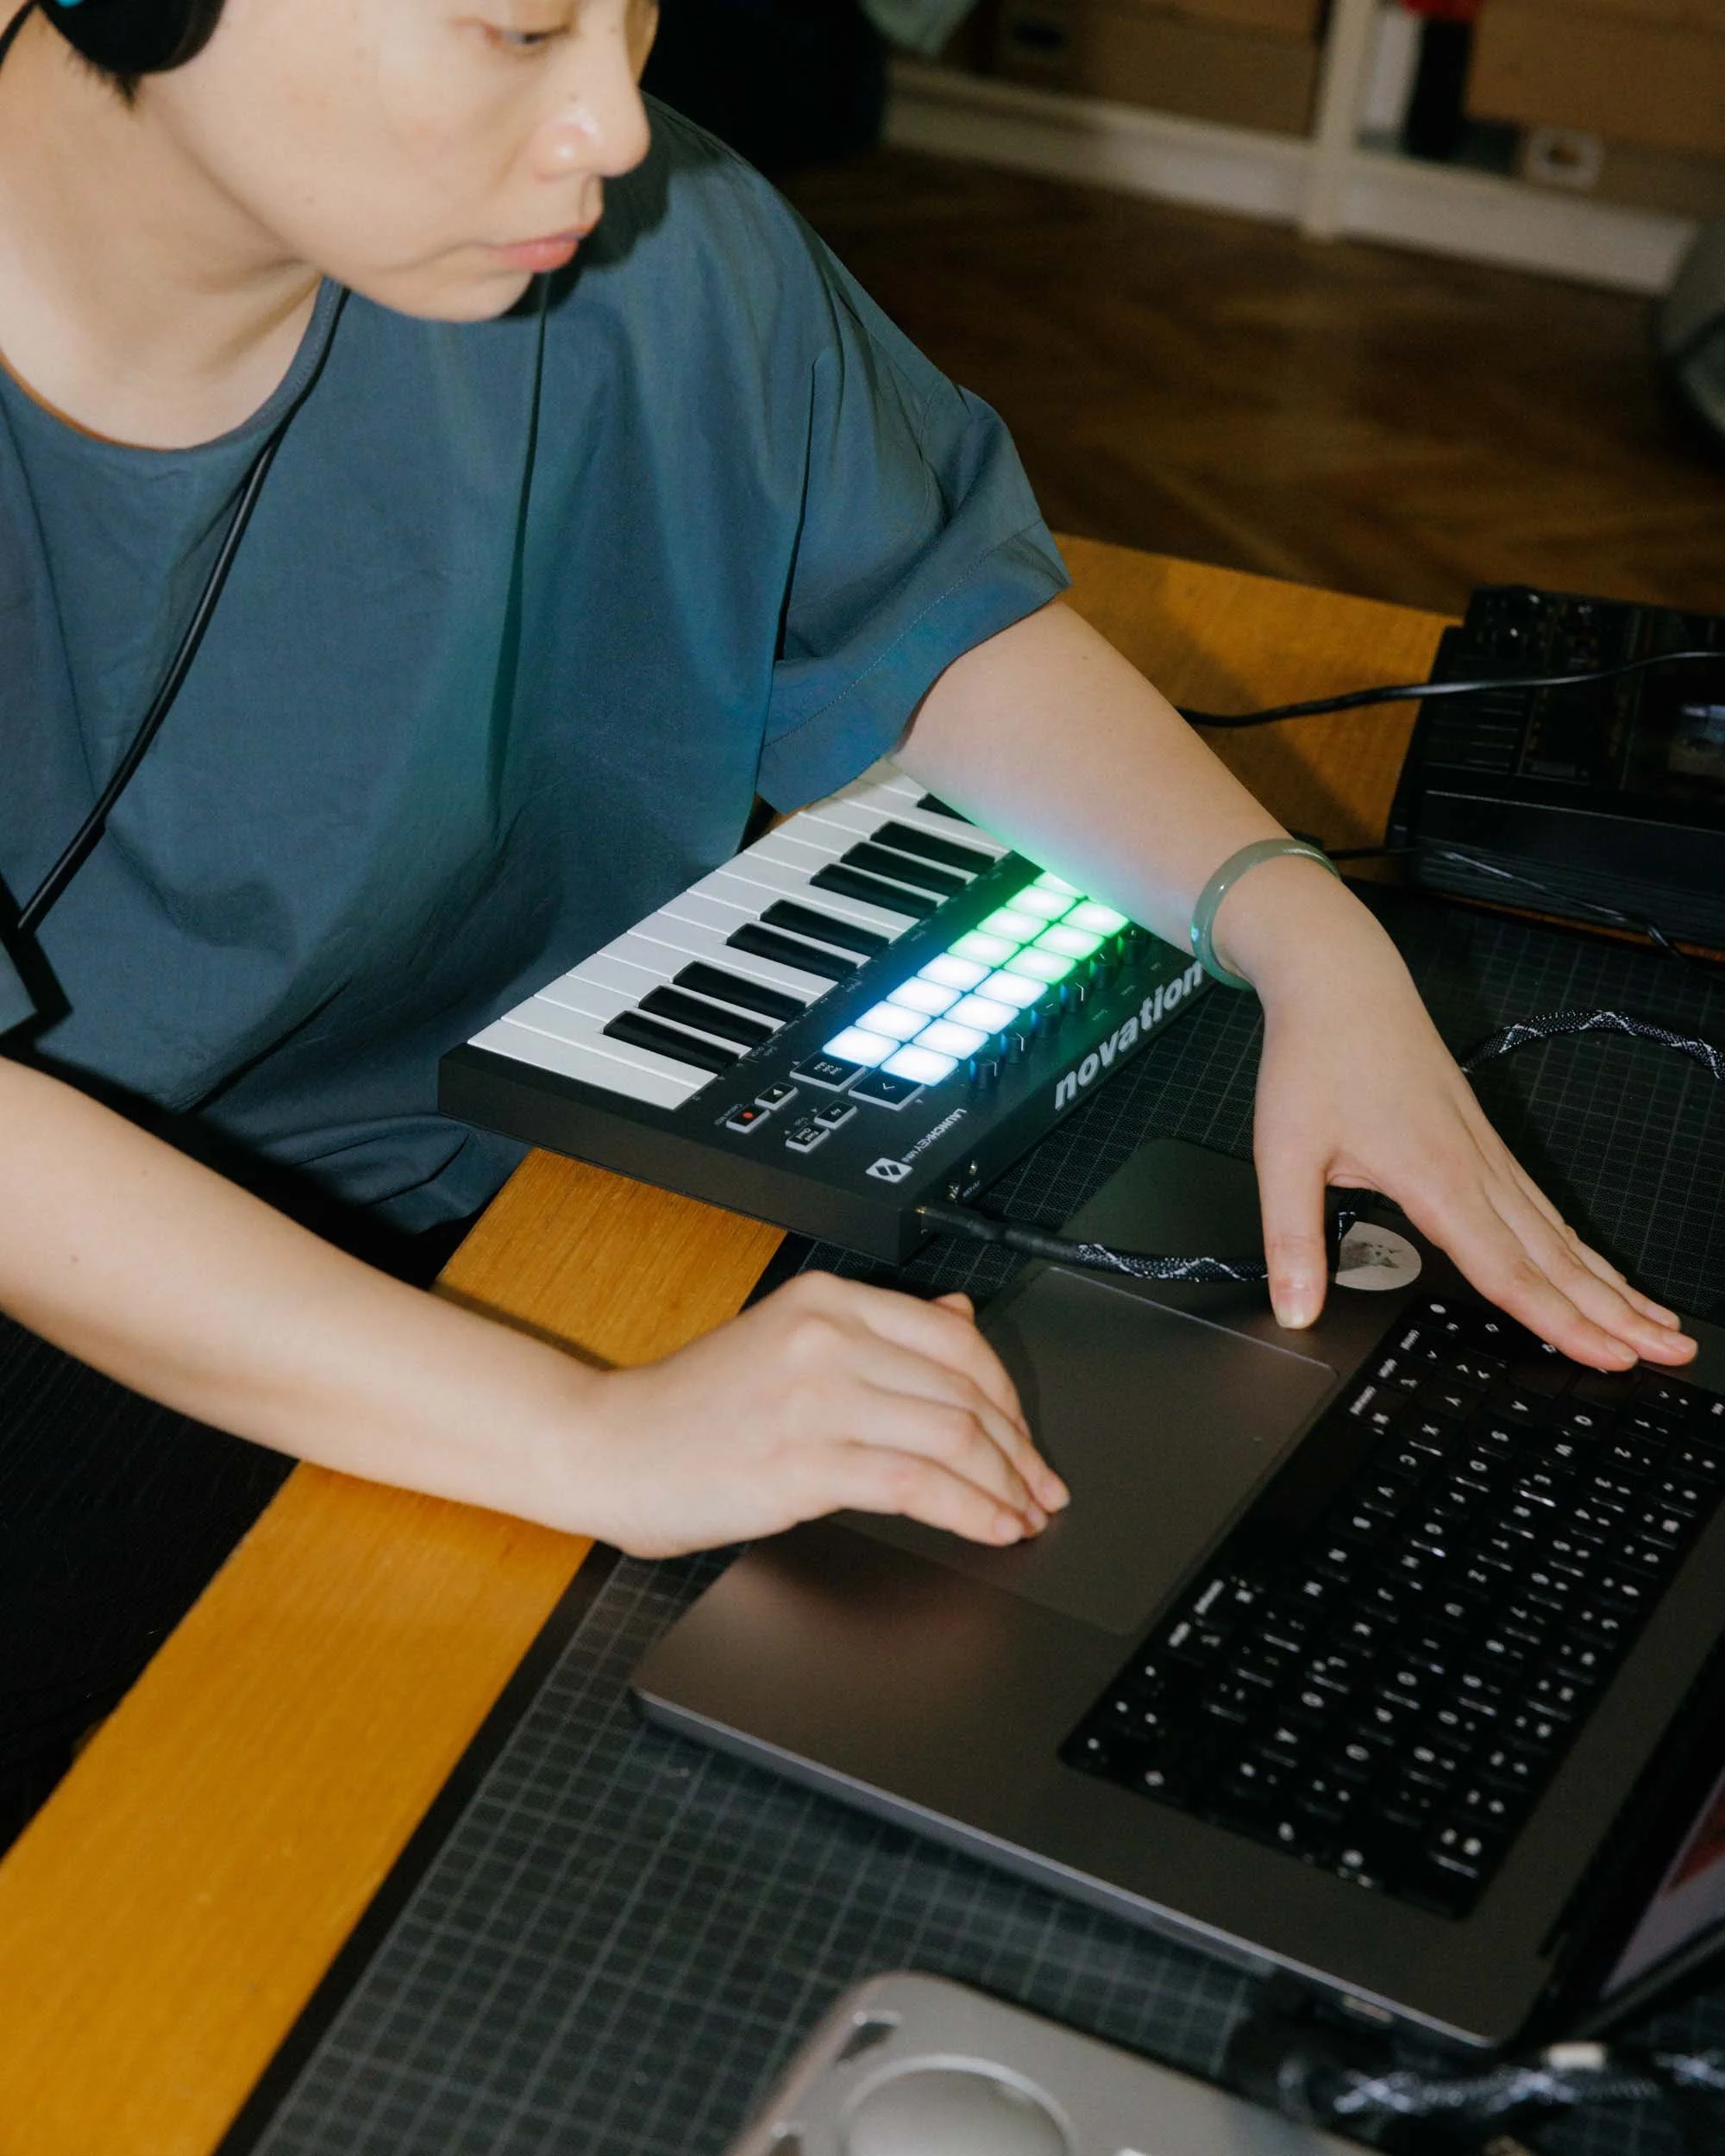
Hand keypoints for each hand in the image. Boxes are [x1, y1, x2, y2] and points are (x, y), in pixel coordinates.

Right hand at [570, 1271, 1068, 1558]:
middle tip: (1041, 1488)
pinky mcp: (804, 1461)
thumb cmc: (687, 1409)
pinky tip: (989, 1528)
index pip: (956, 1339)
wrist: (605, 1445)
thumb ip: (876, 1330)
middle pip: (965, 1391)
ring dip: (1006, 1485)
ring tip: (1023, 1515)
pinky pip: (918, 1485)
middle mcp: (826, 1336)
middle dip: (1019, 1450)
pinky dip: (971, 1511)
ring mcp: (816, 1396)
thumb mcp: (785, 1341)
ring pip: (954, 1436)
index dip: (1010, 1397)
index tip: (1026, 1440)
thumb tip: (961, 1316)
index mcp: (825, 1300)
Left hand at [1240, 872, 1695, 1370]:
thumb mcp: (1281, 1153)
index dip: (1558, 1321)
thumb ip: (1292, 1240)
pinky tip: (1598, 1269)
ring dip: (1612, 1283)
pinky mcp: (1483, 1141)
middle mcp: (1474, 1166)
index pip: (1506, 1269)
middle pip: (1557, 1258)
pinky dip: (1579, 1246)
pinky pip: (1542, 1206)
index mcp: (1434, 1175)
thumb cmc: (1316, 1057)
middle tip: (1672, 1353)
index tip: (1607, 1358)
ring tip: (1659, 1324)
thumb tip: (1293, 1310)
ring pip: (1560, 1233)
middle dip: (1617, 1312)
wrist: (1340, 981)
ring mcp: (1485, 1152)